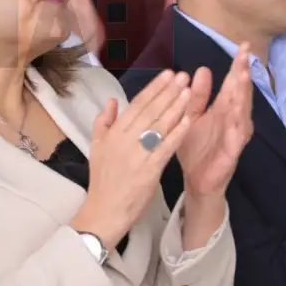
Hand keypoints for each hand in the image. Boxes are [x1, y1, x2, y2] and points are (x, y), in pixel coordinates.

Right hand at [72, 70, 194, 248]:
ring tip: (189, 91)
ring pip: (159, 126)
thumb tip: (113, 100)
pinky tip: (188, 120)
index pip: (136, 104)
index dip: (154, 88)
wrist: (104, 211)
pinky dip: (177, 133)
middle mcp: (125, 139)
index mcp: (113, 132)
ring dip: (176, 107)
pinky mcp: (149, 170)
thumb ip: (103, 121)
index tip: (167, 74)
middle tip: (183, 76)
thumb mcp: (96, 147)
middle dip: (168, 92)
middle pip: (150, 111)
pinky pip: (165, 147)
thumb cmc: (102, 180)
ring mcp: (137, 154)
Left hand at [179, 45, 253, 197]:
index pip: (232, 83)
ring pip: (242, 113)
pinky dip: (237, 127)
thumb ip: (197, 96)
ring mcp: (234, 136)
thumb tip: (201, 70)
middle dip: (243, 74)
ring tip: (243, 77)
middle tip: (245, 56)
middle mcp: (233, 119)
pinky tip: (238, 117)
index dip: (238, 65)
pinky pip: (236, 139)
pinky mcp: (232, 153)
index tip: (243, 45)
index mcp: (222, 108)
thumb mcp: (192, 116)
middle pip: (240, 93)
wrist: (195, 180)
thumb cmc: (196, 147)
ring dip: (243, 96)